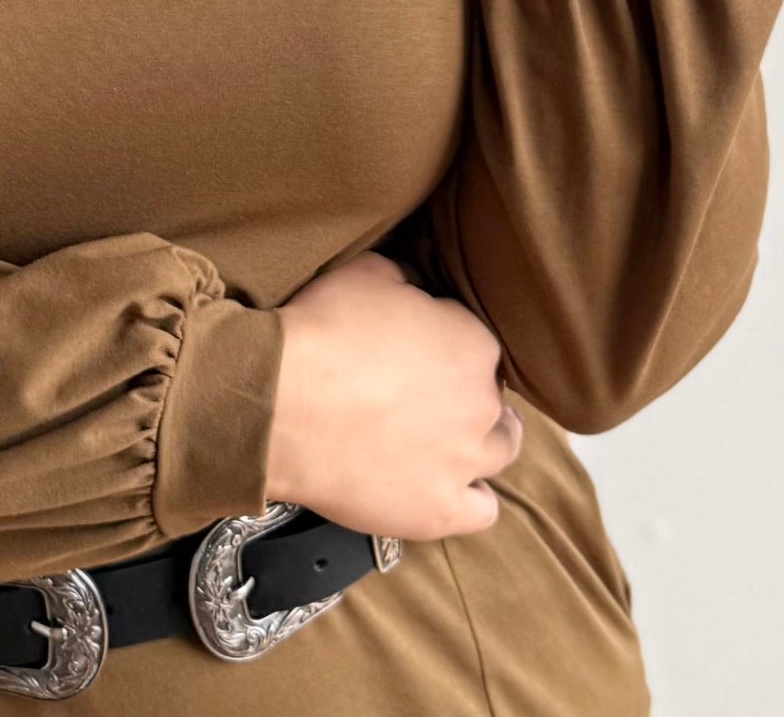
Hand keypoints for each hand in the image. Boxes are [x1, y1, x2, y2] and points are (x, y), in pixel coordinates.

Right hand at [264, 251, 522, 540]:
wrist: (283, 403)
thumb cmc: (323, 332)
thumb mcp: (369, 273)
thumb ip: (407, 280)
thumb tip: (415, 287)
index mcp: (472, 344)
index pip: (476, 340)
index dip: (447, 341)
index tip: (422, 346)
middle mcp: (482, 405)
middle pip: (491, 397)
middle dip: (466, 391)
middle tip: (429, 391)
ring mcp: (464, 462)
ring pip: (500, 452)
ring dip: (484, 441)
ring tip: (454, 438)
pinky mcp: (439, 510)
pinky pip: (481, 511)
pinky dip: (471, 499)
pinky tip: (452, 488)